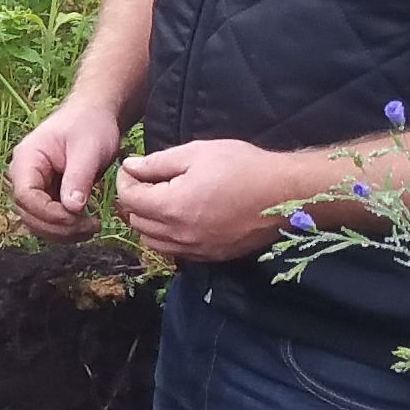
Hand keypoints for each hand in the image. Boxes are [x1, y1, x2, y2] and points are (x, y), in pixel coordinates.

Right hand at [7, 95, 125, 238]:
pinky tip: (86, 225)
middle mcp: (23, 175)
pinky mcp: (45, 195)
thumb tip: (72, 208)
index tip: (77, 217)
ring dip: (62, 232)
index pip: (25, 195)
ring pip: (36, 222)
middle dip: (57, 226)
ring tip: (92, 227)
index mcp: (26, 159)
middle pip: (27, 213)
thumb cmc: (90, 126)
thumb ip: (78, 178)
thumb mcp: (88, 149)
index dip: (48, 213)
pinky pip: (48, 219)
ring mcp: (33, 187)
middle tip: (91, 227)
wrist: (94, 117)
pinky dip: (66, 228)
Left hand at [111, 137, 345, 264]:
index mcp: (172, 206)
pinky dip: (167, 237)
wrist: (284, 195)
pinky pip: (174, 251)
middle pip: (137, 222)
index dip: (125, 181)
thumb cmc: (243, 167)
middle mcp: (179, 234)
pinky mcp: (210, 256)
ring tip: (160, 200)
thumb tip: (130, 167)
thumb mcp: (197, 153)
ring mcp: (194, 249)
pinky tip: (179, 218)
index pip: (130, 199)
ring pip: (152, 242)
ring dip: (148, 222)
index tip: (132, 168)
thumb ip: (158, 162)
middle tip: (145, 181)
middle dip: (134, 201)